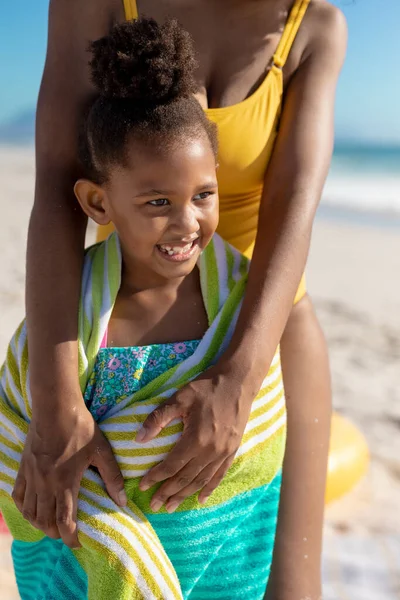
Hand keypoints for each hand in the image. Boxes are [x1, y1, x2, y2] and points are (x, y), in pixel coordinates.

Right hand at [12, 399, 126, 547]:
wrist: (55, 407)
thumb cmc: (81, 427)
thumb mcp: (102, 450)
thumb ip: (112, 476)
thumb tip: (123, 500)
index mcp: (65, 482)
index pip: (65, 521)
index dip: (71, 537)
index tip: (79, 543)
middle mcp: (45, 484)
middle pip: (45, 521)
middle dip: (57, 534)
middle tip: (68, 535)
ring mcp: (32, 476)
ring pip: (30, 512)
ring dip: (40, 524)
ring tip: (51, 526)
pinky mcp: (24, 467)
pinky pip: (19, 495)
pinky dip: (24, 508)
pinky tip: (32, 509)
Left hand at [136, 363, 254, 511]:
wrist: (237, 382)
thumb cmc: (206, 387)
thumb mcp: (179, 398)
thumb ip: (158, 418)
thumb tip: (139, 438)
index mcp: (195, 439)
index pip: (171, 465)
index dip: (156, 477)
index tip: (142, 486)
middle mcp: (210, 451)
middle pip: (185, 478)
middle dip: (167, 493)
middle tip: (154, 506)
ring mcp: (223, 453)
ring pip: (201, 481)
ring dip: (185, 495)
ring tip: (171, 507)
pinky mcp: (232, 450)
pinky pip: (219, 475)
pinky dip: (209, 489)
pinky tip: (201, 499)